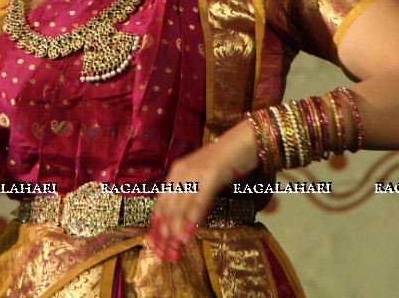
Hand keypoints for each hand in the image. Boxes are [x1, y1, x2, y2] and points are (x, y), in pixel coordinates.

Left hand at [146, 125, 259, 261]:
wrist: (246, 140)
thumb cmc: (228, 161)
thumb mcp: (204, 178)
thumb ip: (194, 196)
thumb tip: (185, 221)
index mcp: (177, 172)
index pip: (161, 203)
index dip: (156, 226)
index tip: (153, 246)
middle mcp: (182, 172)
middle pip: (167, 208)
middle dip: (163, 234)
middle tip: (161, 256)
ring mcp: (195, 173)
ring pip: (180, 207)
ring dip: (174, 232)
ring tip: (172, 252)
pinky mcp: (211, 175)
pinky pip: (198, 202)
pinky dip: (191, 220)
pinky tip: (186, 235)